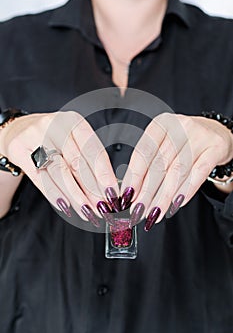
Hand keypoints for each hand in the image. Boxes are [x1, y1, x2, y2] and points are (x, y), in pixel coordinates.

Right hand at [0, 111, 118, 225]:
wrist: (19, 129)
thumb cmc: (54, 137)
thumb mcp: (74, 139)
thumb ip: (89, 160)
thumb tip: (108, 189)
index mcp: (73, 121)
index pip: (92, 150)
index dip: (104, 173)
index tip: (112, 192)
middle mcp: (54, 126)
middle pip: (77, 163)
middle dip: (92, 189)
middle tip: (102, 207)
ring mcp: (34, 137)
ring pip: (59, 173)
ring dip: (76, 196)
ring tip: (87, 211)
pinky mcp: (19, 151)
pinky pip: (40, 178)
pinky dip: (55, 195)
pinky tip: (66, 206)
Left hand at [121, 113, 232, 230]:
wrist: (215, 133)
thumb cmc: (183, 142)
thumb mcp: (163, 144)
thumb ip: (148, 164)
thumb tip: (131, 192)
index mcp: (161, 124)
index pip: (143, 152)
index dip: (134, 176)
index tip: (127, 195)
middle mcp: (179, 127)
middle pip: (159, 164)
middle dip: (146, 192)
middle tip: (138, 211)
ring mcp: (199, 136)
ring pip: (177, 172)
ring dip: (163, 197)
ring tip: (154, 213)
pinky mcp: (215, 148)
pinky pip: (198, 174)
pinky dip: (185, 191)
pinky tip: (175, 204)